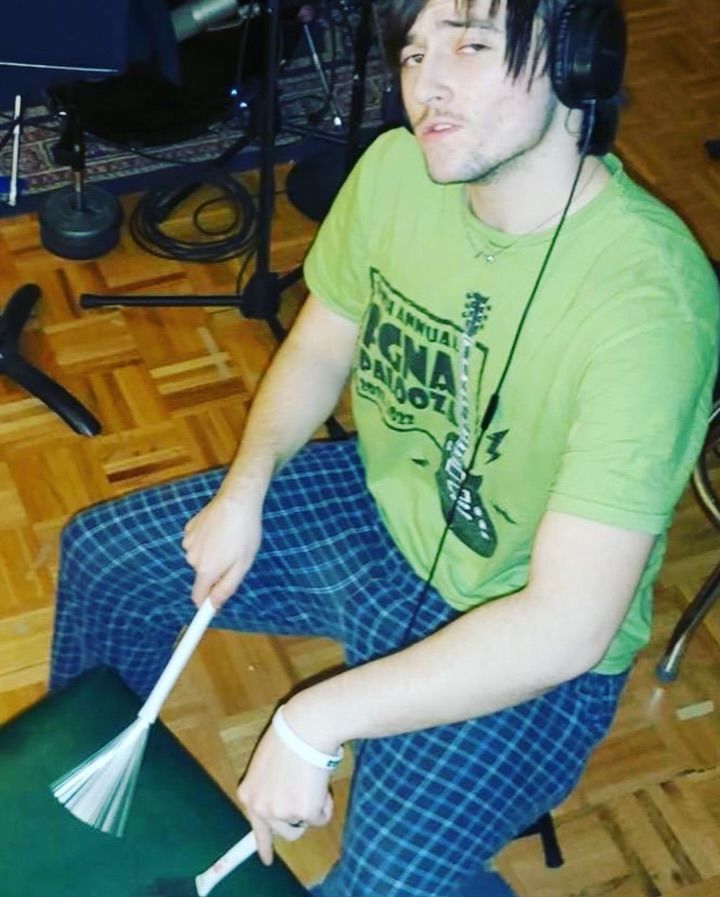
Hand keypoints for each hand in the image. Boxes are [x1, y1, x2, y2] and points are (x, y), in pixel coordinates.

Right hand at [182, 487, 262, 607]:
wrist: (237, 500)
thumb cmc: (244, 533)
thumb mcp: (242, 565)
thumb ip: (226, 588)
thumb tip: (214, 606)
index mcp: (206, 570)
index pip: (197, 597)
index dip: (205, 603)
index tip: (211, 605)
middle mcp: (192, 558)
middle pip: (201, 575)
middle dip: (214, 571)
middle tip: (233, 556)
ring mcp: (189, 542)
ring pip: (199, 557)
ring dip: (211, 553)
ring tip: (227, 538)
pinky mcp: (189, 528)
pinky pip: (197, 542)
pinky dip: (206, 539)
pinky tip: (218, 528)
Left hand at [237, 723, 333, 864]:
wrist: (305, 728)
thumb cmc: (289, 735)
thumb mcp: (267, 763)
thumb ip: (270, 785)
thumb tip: (284, 797)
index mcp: (249, 794)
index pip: (256, 826)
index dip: (263, 844)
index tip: (267, 860)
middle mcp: (261, 808)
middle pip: (285, 829)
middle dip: (298, 819)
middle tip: (308, 799)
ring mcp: (282, 813)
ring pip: (304, 823)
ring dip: (312, 807)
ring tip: (312, 780)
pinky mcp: (304, 813)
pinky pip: (321, 818)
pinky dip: (325, 803)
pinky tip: (320, 781)